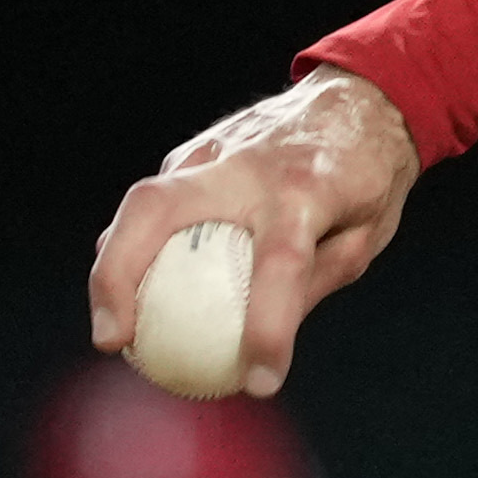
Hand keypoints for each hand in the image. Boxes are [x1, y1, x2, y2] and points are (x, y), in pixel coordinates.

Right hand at [85, 67, 421, 400]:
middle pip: (159, 209)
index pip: (280, 264)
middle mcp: (249, 166)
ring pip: (142, 202)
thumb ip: (314, 281)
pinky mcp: (196, 151)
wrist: (362, 96)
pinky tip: (126, 290)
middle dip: (121, 275)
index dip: (268, 326)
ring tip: (110, 329)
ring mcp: (214, 151)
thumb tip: (261, 348)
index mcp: (308, 190)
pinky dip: (134, 244)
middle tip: (114, 341)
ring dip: (112, 265)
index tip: (258, 382)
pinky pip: (155, 202)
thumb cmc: (367, 177)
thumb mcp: (365, 235)